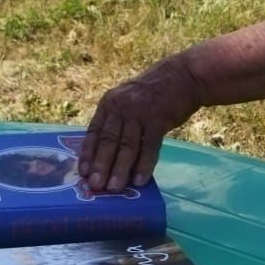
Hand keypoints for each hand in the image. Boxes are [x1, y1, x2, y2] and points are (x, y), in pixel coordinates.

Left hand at [80, 53, 203, 193]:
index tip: (83, 173)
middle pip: (109, 140)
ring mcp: (139, 113)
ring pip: (127, 146)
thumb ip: (116, 122)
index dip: (88, 153)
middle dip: (101, 165)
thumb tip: (106, 156)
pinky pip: (149, 146)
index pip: (94, 131)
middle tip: (96, 186)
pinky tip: (140, 180)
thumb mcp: (127, 101)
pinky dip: (144, 164)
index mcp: (109, 104)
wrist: (182, 76)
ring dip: (120, 169)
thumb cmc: (152, 94)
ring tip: (114, 188)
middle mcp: (121, 107)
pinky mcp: (158, 119)